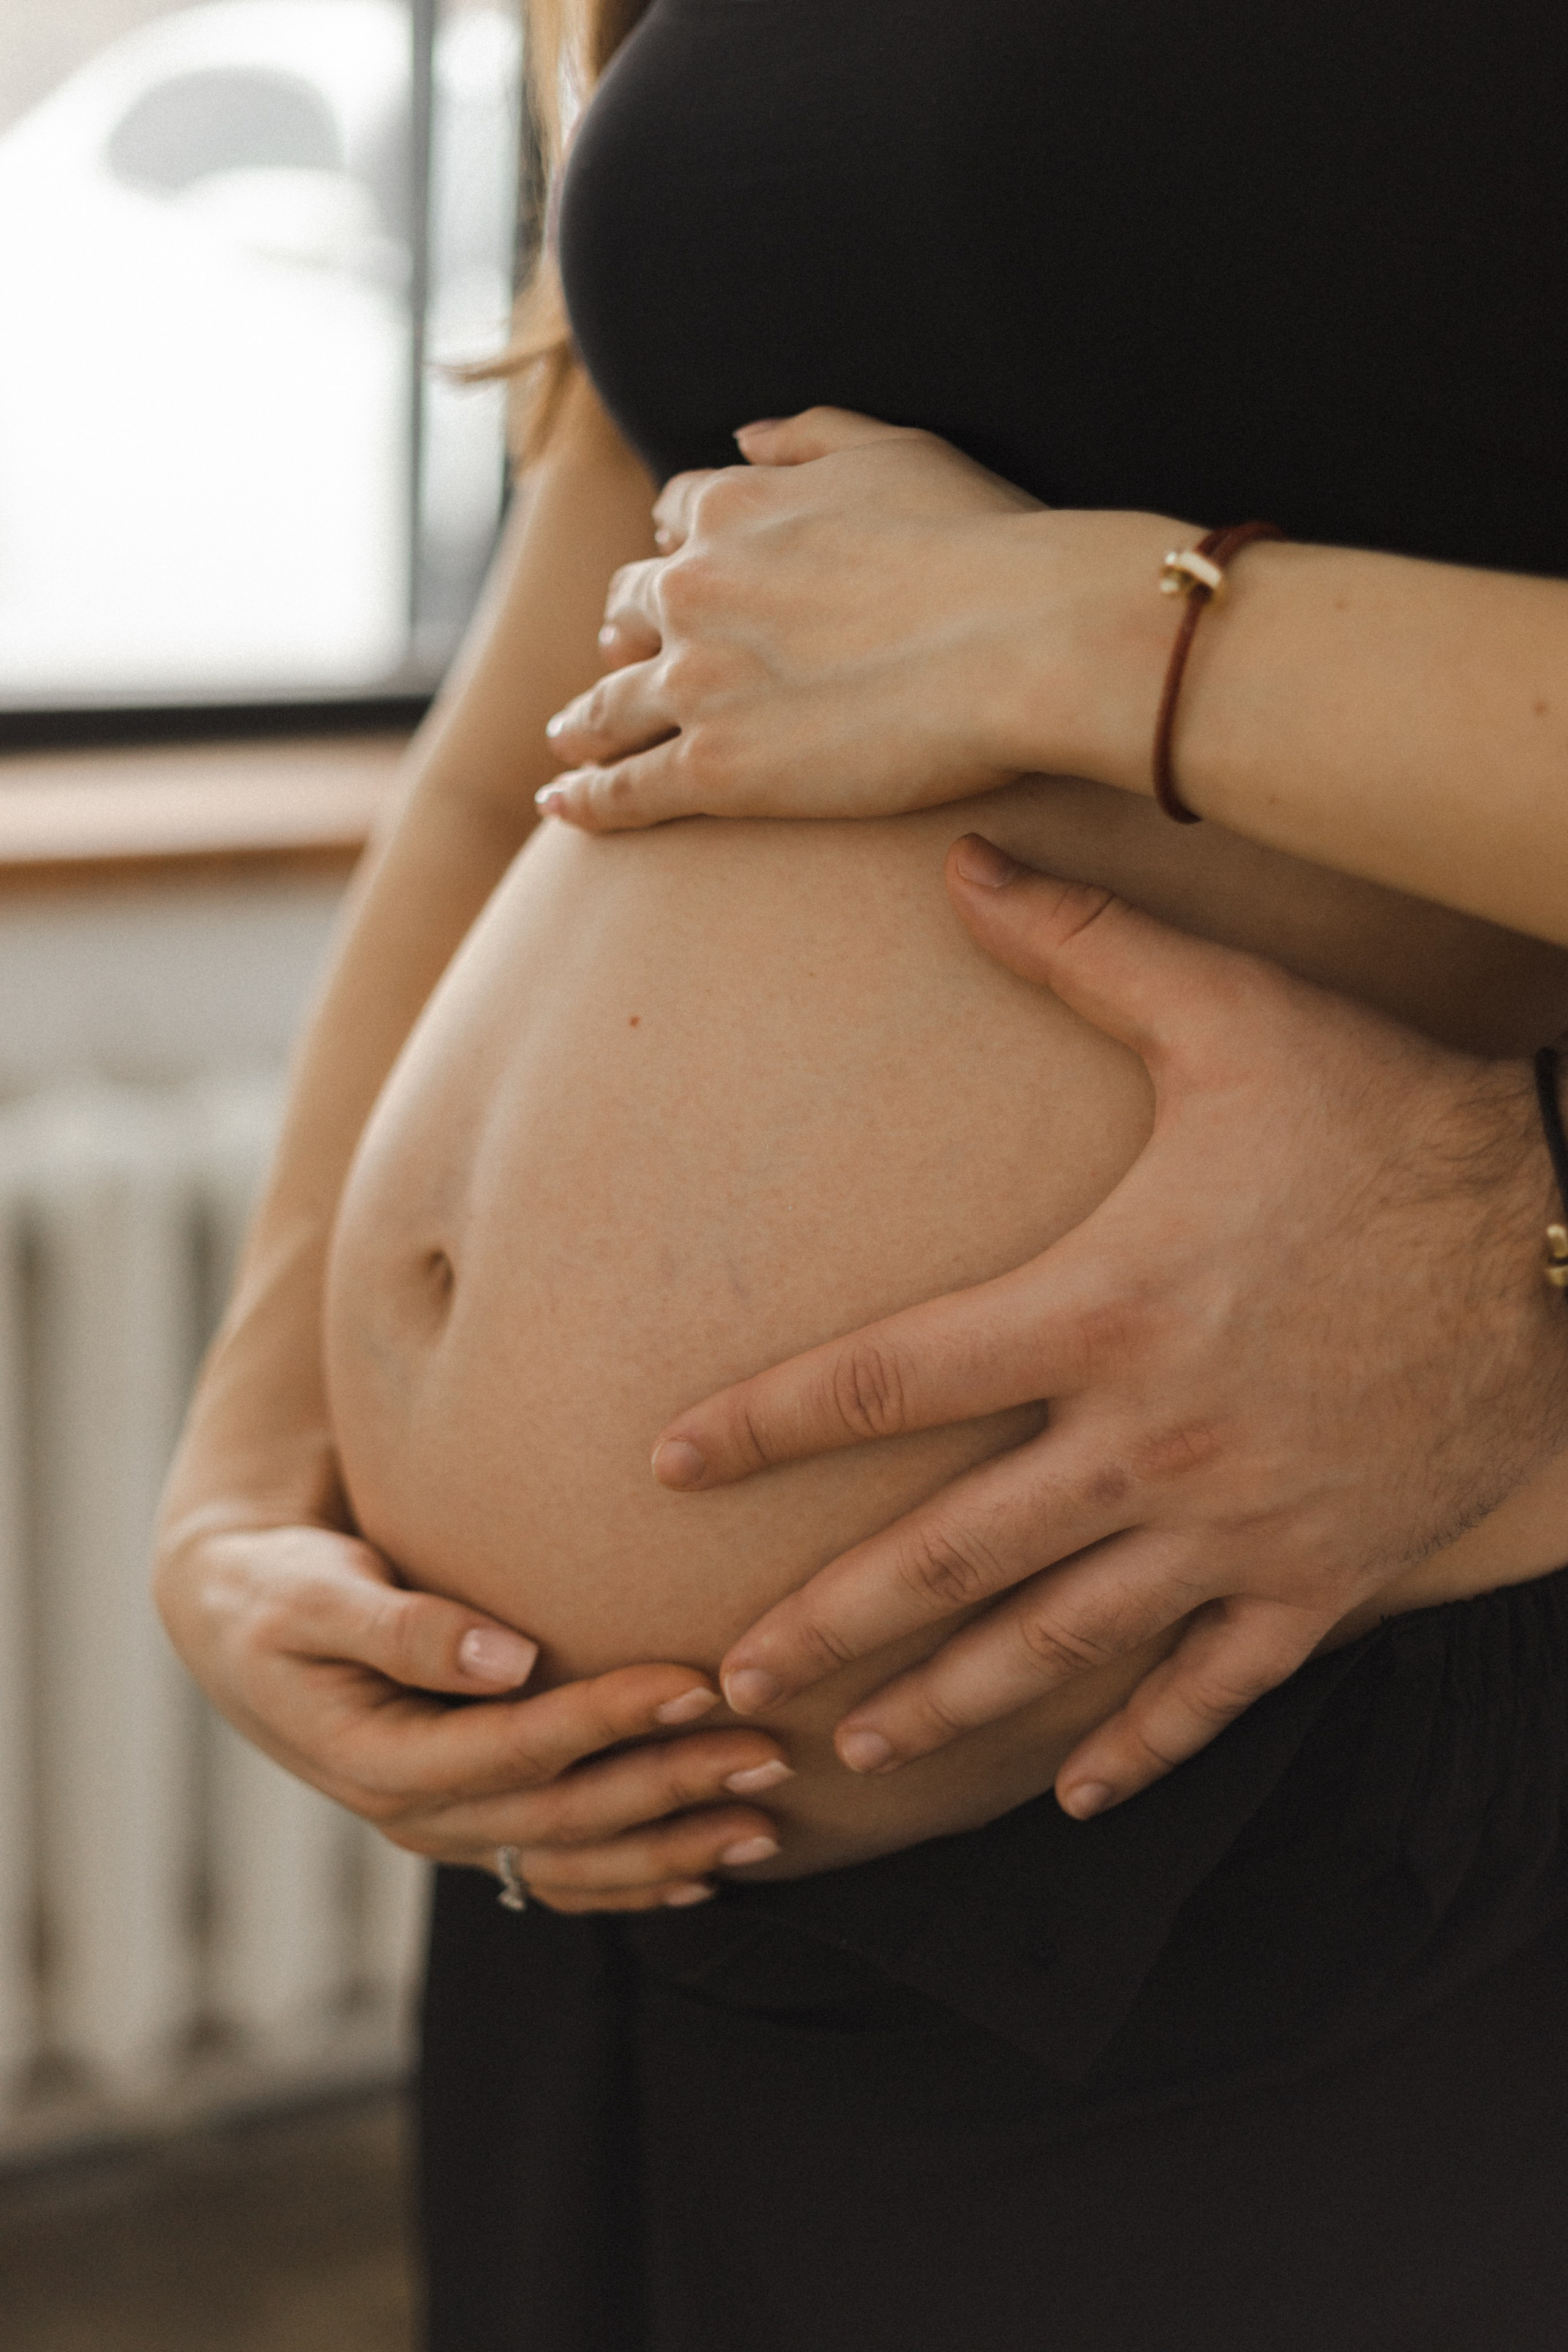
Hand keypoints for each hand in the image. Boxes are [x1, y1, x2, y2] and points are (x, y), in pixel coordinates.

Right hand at [154, 1520, 790, 1911]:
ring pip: (572, 1860)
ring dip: (673, 1848)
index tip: (696, 1680)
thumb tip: (504, 1658)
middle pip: (563, 1816)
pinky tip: (706, 1874)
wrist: (243, 1625)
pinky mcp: (467, 1821)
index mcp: (379, 1758)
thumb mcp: (316, 1596)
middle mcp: (416, 1813)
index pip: (518, 1747)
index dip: (610, 1720)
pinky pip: (557, 1872)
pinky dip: (632, 1880)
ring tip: (768, 1827)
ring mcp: (443, 1829)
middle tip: (770, 1756)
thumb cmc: (280, 1592)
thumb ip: (404, 1628)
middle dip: (671, 1789)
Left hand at [536, 408, 1167, 829]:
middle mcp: (696, 590)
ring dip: (585, 720)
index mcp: (734, 508)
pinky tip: (560, 805)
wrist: (1017, 639)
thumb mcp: (895, 449)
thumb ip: (810, 436)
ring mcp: (698, 684)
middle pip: (630, 610)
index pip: (677, 521)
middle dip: (622, 631)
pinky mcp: (717, 771)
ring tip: (569, 741)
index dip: (674, 546)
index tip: (673, 566)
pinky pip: (629, 788)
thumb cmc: (982, 543)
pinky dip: (587, 798)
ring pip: (611, 704)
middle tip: (615, 661)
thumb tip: (742, 436)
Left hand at [648, 839, 1567, 1814]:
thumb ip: (1093, 952)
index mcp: (1106, 1308)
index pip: (894, 1378)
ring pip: (1062, 1646)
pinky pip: (1214, 1689)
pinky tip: (1075, 1795)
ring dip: (949, 1707)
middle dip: (831, 1622)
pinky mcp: (1319, 1581)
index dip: (770, 1421)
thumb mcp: (1244, 1017)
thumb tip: (961, 863)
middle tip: (727, 1680)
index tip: (670, 1460)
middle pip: (953, 1555)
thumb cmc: (1398, 1124)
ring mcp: (1238, 1528)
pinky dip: (1143, 1746)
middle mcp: (1153, 1442)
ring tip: (856, 1751)